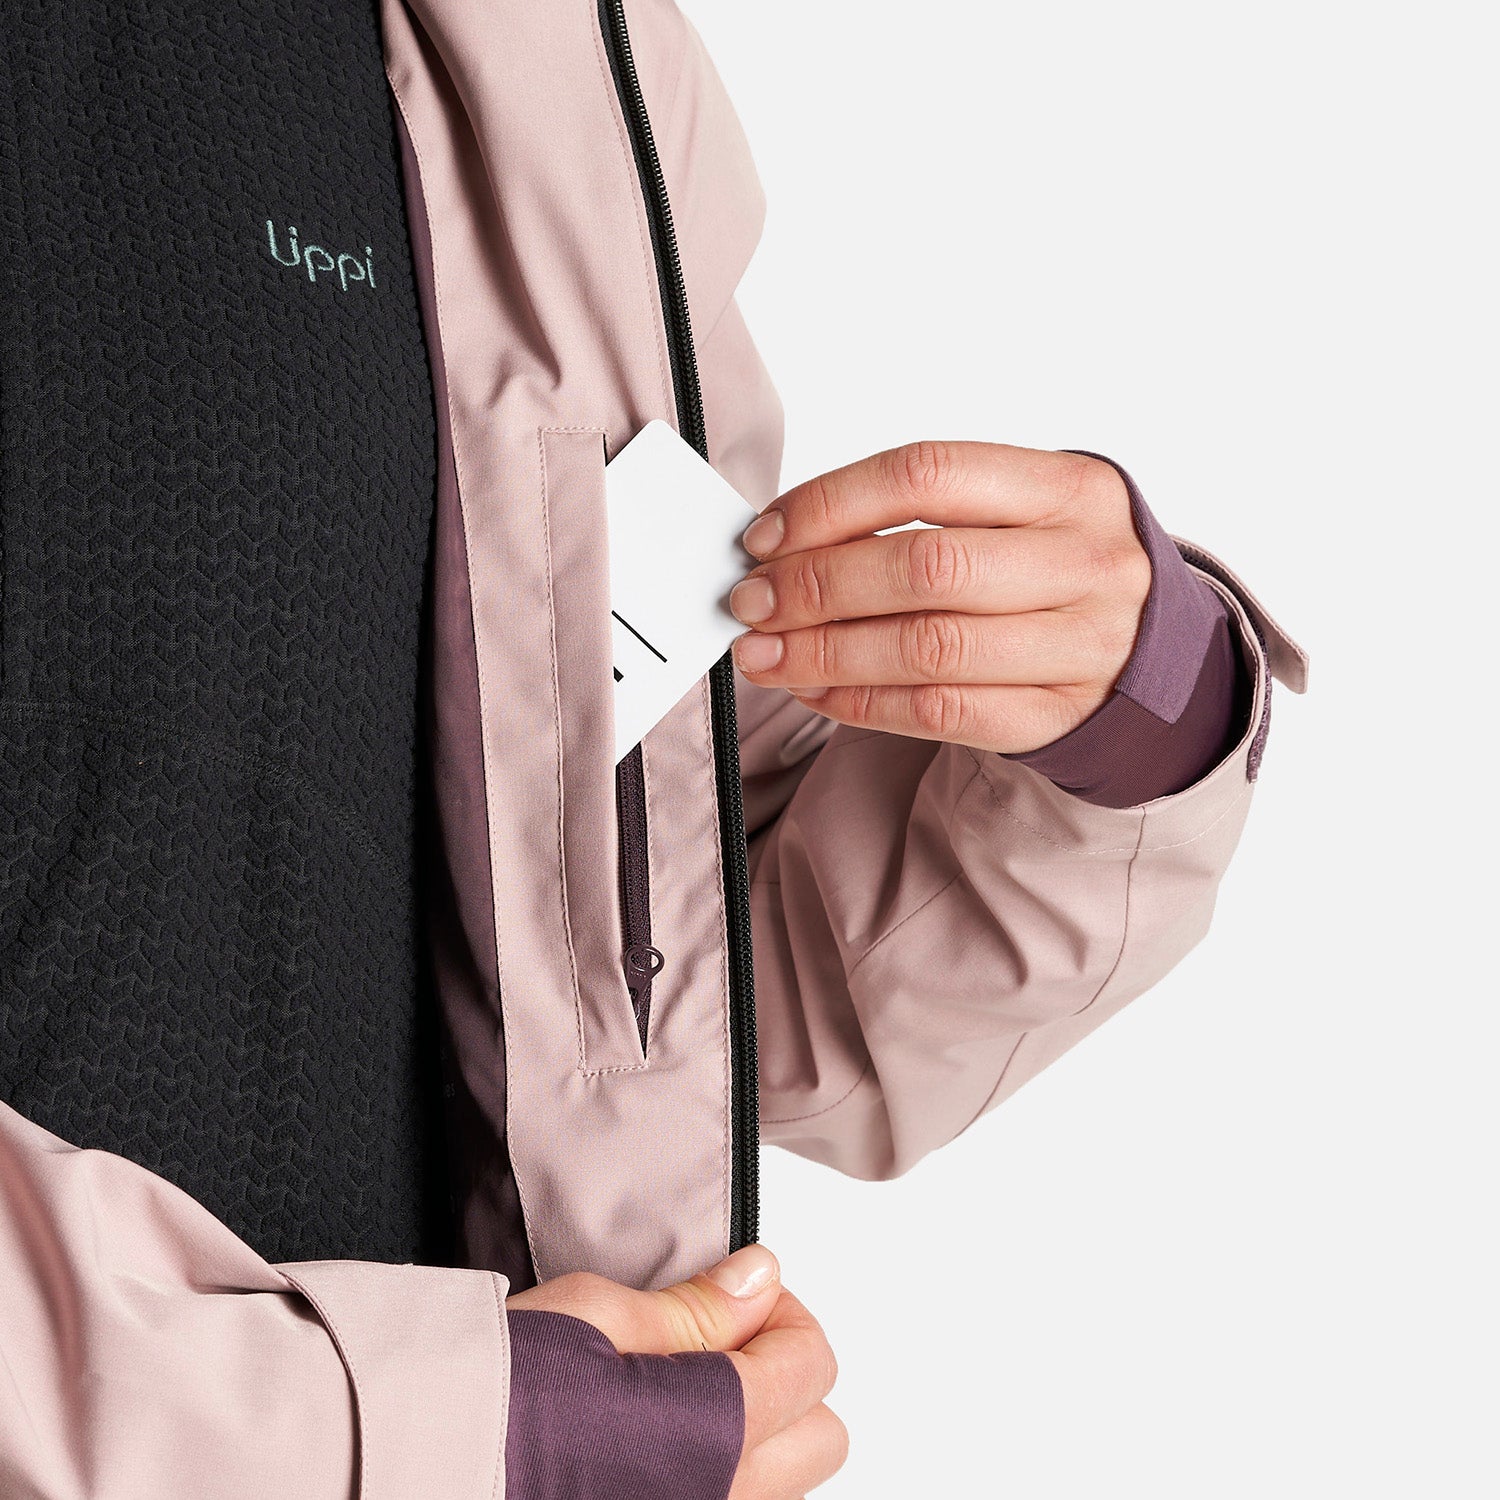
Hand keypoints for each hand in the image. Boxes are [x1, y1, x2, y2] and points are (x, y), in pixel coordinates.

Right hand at [508, 1244, 846, 1497]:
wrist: (425, 1461)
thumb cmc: (501, 1388)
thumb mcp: (600, 1314)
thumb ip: (697, 1308)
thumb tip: (761, 1280)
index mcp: (718, 1428)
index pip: (812, 1362)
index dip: (780, 1311)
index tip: (732, 1293)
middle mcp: (722, 1497)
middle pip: (820, 1437)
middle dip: (787, 1378)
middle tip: (718, 1340)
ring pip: (780, 1485)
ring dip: (756, 1434)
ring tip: (682, 1394)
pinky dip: (717, 1474)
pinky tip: (658, 1443)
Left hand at [729, 441, 1152, 753]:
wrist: (1154, 645)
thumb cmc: (1056, 563)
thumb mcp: (1018, 509)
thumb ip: (920, 513)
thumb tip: (783, 542)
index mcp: (1068, 487)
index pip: (927, 475)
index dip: (830, 504)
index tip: (764, 537)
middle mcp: (1083, 563)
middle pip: (926, 568)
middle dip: (817, 586)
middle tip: (749, 602)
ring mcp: (1079, 646)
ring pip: (930, 650)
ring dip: (825, 653)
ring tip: (763, 653)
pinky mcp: (1056, 715)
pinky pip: (941, 713)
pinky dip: (861, 703)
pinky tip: (814, 690)